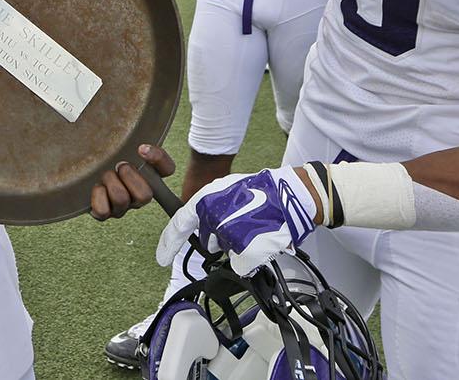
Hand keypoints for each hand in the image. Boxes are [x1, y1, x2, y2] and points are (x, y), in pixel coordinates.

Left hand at [90, 143, 176, 218]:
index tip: (141, 149)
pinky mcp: (103, 213)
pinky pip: (103, 211)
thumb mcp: (120, 144)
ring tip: (105, 175)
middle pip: (145, 195)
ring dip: (111, 182)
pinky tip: (98, 187)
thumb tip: (142, 148)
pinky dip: (98, 196)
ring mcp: (121, 206)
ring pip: (122, 200)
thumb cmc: (105, 155)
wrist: (84, 166)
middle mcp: (138, 194)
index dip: (158, 159)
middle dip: (129, 176)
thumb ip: (132, 140)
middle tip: (119, 166)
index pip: (167, 169)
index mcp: (149, 175)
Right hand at [156, 167, 319, 276]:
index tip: (162, 259)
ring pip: (224, 226)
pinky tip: (262, 238)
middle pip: (204, 228)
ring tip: (255, 245)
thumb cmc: (268, 215)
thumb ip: (236, 263)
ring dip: (233, 240)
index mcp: (203, 202)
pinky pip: (240, 220)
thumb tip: (241, 264)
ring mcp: (232, 193)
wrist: (296, 195)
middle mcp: (214, 195)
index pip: (179, 226)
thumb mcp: (246, 250)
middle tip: (228, 255)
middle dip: (214, 245)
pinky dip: (246, 232)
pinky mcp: (249, 195)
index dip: (168, 245)